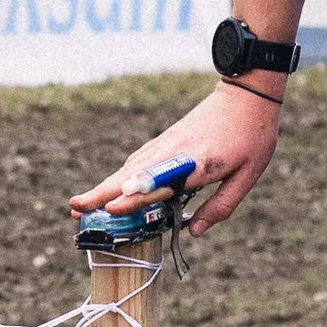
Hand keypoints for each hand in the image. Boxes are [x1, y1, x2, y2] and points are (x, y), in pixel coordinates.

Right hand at [68, 81, 286, 237]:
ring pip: (129, 167)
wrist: (247, 93)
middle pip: (132, 175)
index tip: (110, 208)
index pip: (160, 183)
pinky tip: (110, 188)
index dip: (134, 197)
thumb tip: (194, 232)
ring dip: (104, 185)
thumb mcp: (247, 176)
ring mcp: (167, 143)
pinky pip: (137, 160)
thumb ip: (221, 206)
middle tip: (74, 210)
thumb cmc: (252, 136)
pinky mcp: (166, 139)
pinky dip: (119, 175)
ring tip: (81, 204)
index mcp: (198, 163)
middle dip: (101, 193)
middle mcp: (175, 152)